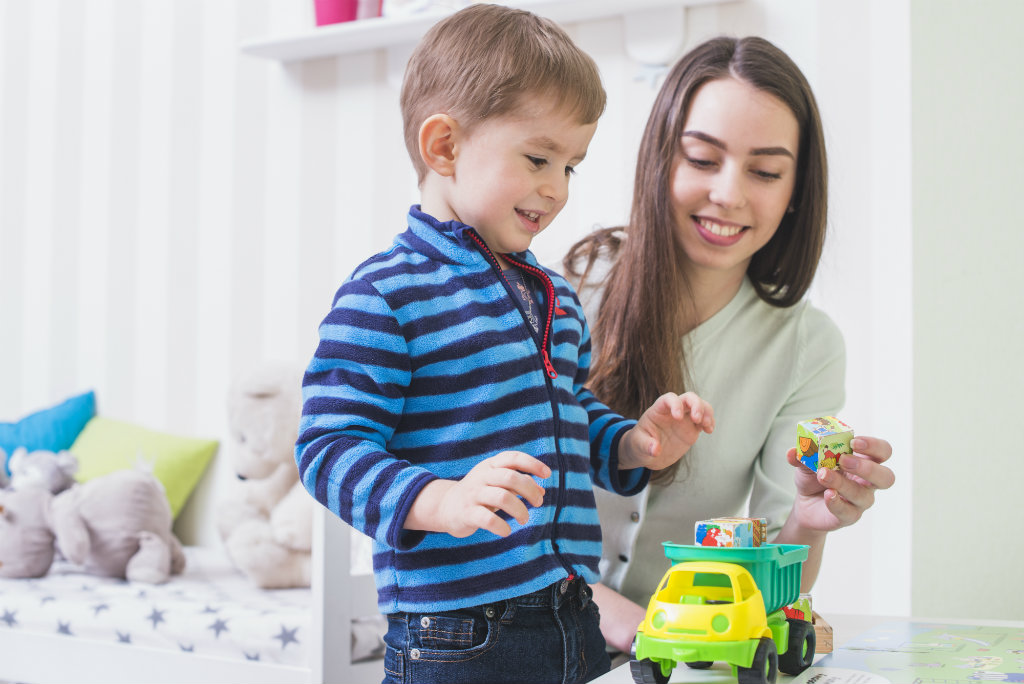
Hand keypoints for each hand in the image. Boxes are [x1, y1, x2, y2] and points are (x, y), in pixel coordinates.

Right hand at [407, 451, 550, 537]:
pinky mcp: (467, 513)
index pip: (513, 457)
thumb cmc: (480, 493)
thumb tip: (542, 492)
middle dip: (530, 490)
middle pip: (511, 477)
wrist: (446, 506)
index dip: (532, 464)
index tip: (547, 475)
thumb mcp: (498, 484)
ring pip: (502, 497)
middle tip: (538, 503)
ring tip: (524, 519)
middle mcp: (482, 476)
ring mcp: (473, 494)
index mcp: (491, 465)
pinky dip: (502, 526)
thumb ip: (519, 484)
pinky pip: (487, 519)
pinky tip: (507, 531)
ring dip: (520, 510)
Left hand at [620, 392, 713, 470]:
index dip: (675, 404)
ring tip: (707, 426)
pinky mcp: (692, 429)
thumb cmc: (639, 444)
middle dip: (696, 405)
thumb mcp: (638, 445)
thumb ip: (646, 446)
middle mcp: (673, 410)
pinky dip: (710, 423)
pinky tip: (709, 430)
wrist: (647, 453)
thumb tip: (655, 450)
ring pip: (700, 406)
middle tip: (697, 419)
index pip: (669, 398)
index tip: (677, 417)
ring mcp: (684, 418)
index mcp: (659, 410)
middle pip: (689, 397)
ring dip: (706, 412)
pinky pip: (704, 420)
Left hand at [787, 435, 894, 530]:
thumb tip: (792, 452)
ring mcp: (861, 501)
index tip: (854, 442)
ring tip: (823, 475)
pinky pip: (848, 512)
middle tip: (844, 460)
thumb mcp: (808, 462)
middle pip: (886, 477)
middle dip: (867, 467)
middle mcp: (868, 483)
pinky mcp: (849, 516)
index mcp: (864, 462)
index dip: (874, 446)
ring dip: (842, 483)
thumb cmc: (815, 476)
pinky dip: (836, 502)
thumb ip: (803, 454)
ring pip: (863, 495)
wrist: (805, 503)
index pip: (883, 452)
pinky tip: (826, 494)